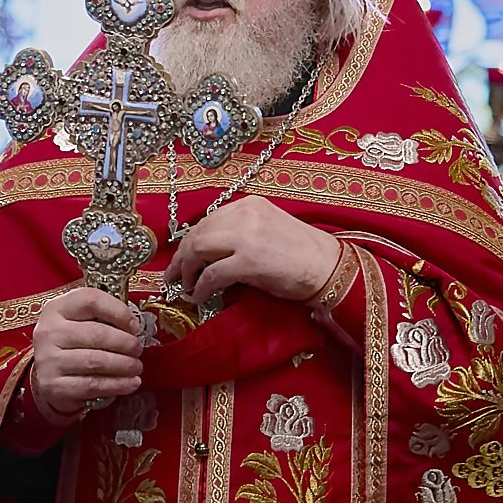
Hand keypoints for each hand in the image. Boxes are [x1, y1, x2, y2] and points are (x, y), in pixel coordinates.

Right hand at [29, 288, 142, 418]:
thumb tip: (134, 327)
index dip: (118, 311)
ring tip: (136, 367)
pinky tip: (130, 383)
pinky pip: (92, 385)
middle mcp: (49, 332)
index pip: (91, 300)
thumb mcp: (77, 321)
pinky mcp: (54, 386)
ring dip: (124, 365)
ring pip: (96, 361)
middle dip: (125, 343)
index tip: (134, 325)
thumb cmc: (70, 343)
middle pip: (97, 333)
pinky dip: (116, 385)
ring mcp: (49, 360)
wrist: (45, 375)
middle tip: (138, 349)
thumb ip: (101, 317)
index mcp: (56, 309)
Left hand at [162, 197, 340, 304]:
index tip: (180, 257)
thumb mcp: (266, 230)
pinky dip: (201, 286)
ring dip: (187, 270)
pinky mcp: (249, 261)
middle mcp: (245, 215)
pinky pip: (212, 274)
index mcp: (249, 205)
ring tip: (184, 286)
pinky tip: (199, 296)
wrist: (329, 268)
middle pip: (198, 232)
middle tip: (173, 276)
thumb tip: (207, 255)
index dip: (189, 241)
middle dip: (181, 256)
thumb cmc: (301, 254)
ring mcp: (246, 236)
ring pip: (199, 249)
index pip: (208, 220)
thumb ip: (238, 234)